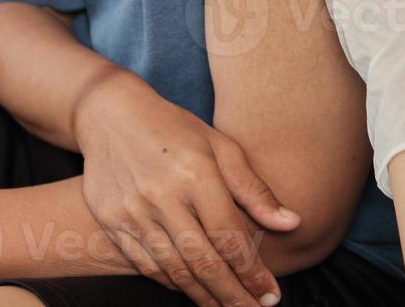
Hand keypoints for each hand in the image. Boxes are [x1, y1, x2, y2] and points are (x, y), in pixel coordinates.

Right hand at [74, 71, 299, 306]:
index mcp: (196, 173)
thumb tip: (292, 223)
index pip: (230, 237)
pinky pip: (145, 265)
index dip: (252, 272)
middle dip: (232, 295)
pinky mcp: (111, 221)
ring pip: (174, 270)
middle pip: (203, 261)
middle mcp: (162, 195)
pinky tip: (190, 289)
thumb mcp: (221, 147)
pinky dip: (171, 282)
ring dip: (203, 296)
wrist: (111, 115)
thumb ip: (254, 190)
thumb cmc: (176, 130)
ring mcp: (132, 211)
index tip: (270, 294)